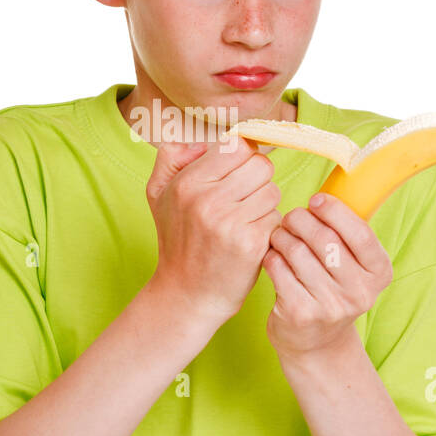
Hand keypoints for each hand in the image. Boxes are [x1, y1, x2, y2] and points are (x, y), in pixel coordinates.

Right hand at [146, 134, 282, 324]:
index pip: (237, 146)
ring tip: (244, 221)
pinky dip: (268, 227)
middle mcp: (207, 200)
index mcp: (187, 183)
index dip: (243, 157)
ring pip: (272, 191)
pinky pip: (276, 217)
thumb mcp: (158, 193)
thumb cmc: (177, 239)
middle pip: (261, 165)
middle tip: (242, 199)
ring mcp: (230, 223)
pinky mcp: (252, 244)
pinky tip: (250, 239)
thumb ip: (172, 155)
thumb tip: (206, 140)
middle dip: (257, 180)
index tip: (237, 173)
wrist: (186, 294)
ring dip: (264, 204)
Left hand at [262, 193, 392, 359]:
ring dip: (282, 237)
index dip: (335, 211)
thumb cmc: (331, 289)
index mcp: (379, 273)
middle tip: (291, 218)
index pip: (360, 233)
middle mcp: (360, 293)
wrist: (316, 344)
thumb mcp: (353, 267)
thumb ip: (347, 234)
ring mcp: (331, 306)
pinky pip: (278, 270)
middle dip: (301, 220)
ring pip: (298, 252)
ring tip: (280, 236)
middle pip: (325, 239)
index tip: (316, 199)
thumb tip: (330, 189)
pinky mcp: (301, 314)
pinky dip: (271, 257)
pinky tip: (272, 257)